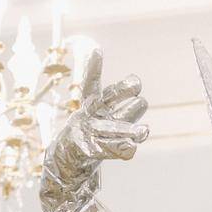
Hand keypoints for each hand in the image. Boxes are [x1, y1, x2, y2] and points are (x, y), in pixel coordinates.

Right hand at [40, 49, 149, 211]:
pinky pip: (111, 149)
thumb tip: (142, 119)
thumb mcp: (108, 121)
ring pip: (112, 128)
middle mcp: (90, 116)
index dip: (94, 68)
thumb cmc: (93, 135)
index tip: (96, 50)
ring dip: (128, 130)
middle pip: (106, 100)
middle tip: (137, 85)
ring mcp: (89, 133)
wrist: (67, 161)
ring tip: (144, 131)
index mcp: (91, 105)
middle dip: (122, 91)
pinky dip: (123, 149)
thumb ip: (128, 116)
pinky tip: (132, 149)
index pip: (92, 83)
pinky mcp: (91, 151)